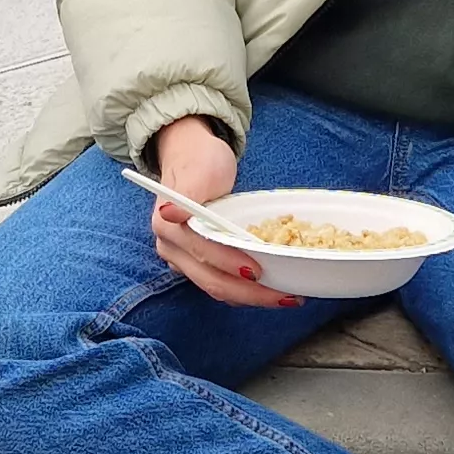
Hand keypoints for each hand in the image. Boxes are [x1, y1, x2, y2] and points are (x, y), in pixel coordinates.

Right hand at [144, 117, 294, 308]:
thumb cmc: (199, 161)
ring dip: (252, 297)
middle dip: (250, 293)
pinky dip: (247, 290)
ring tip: (285, 296)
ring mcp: (184, 260)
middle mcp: (172, 249)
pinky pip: (223, 284)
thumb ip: (185, 196)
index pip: (203, 253)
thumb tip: (169, 213)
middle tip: (286, 296)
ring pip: (218, 288)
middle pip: (211, 280)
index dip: (231, 265)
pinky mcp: (199, 264)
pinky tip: (271, 289)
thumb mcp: (197, 171)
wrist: (192, 156)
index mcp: (168, 228)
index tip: (258, 271)